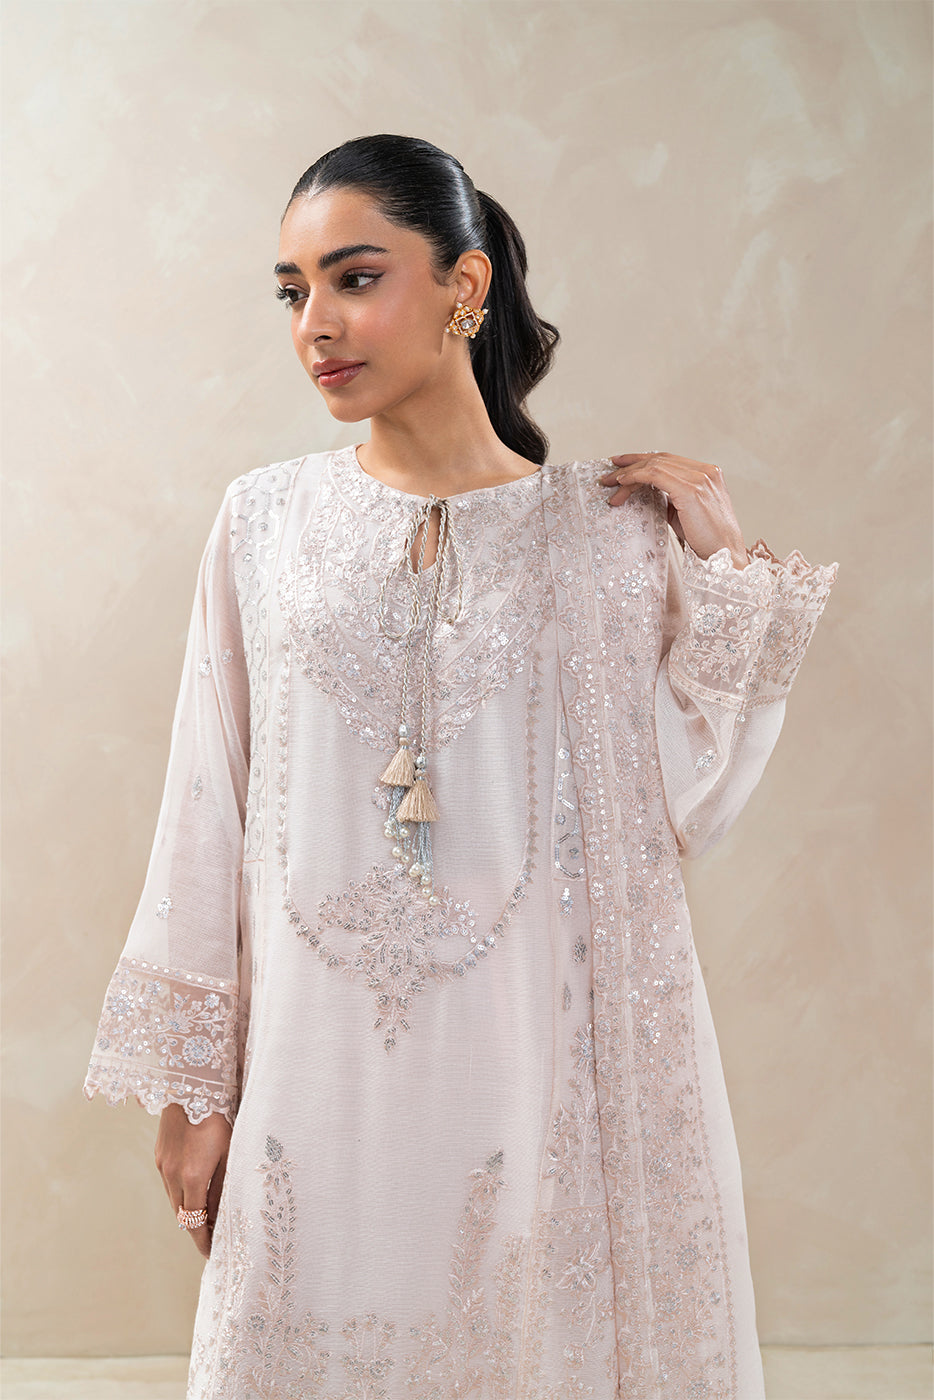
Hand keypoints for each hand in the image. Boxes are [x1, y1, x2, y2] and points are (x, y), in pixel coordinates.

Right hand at [154, 1103, 231, 1258]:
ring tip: (204, 1217)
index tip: (211, 1253)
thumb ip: (223, 1185)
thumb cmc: (219, 1117)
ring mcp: (163, 1165)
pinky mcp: (159, 1154)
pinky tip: (193, 1190)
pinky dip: (180, 1193)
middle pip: (182, 1214)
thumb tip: (220, 1214)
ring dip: (187, 1211)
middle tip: (210, 1239)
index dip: (202, 1240)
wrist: (192, 1086)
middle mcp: (172, 1175)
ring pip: (174, 1199)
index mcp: (192, 1177)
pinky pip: (168, 1183)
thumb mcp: (229, 1152)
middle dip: (195, 1229)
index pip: (195, 1221)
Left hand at [599, 452, 747, 568]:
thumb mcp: (686, 513)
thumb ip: (671, 498)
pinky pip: (654, 475)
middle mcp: (705, 471)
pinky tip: (622, 485)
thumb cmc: (707, 541)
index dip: (643, 460)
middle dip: (631, 464)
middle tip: (609, 474)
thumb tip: (647, 492)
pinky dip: (635, 477)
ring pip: (655, 465)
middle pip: (660, 459)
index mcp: (708, 474)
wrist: (725, 557)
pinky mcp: (690, 490)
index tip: (622, 465)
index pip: (670, 460)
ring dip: (628, 474)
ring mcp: (700, 478)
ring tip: (610, 484)